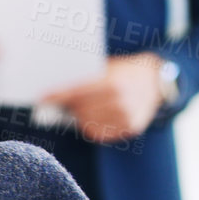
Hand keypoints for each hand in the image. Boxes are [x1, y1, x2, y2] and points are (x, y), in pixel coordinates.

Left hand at [41, 53, 166, 143]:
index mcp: (113, 83)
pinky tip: (95, 115)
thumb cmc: (124, 71)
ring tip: (82, 107)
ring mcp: (126, 117)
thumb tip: (55, 90)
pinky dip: (92, 125)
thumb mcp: (106, 67)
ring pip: (87, 122)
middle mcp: (120, 101)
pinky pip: (99, 132)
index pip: (77, 92)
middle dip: (68, 106)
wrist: (155, 80)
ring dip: (80, 116)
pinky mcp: (130, 128)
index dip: (58, 96)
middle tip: (60, 102)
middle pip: (80, 109)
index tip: (42, 98)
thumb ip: (85, 78)